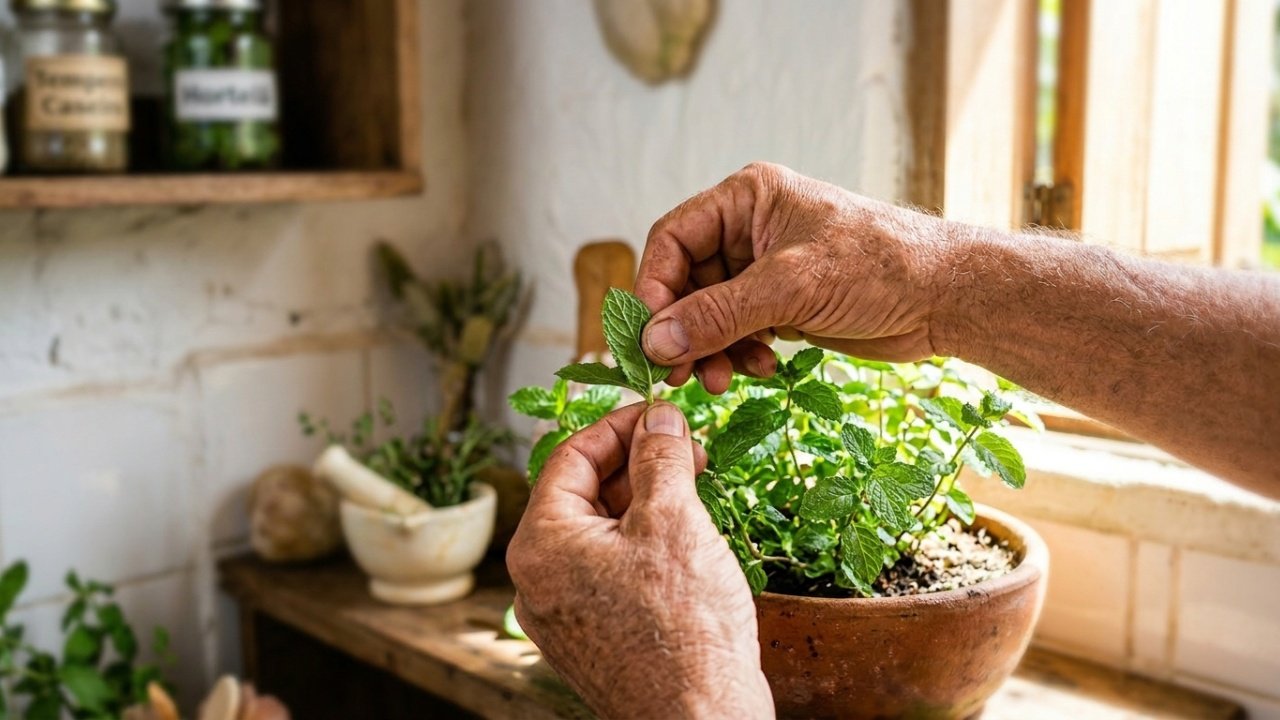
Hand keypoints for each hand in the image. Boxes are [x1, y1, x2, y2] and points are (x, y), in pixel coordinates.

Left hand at [506, 402, 773, 718]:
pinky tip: (685, 536)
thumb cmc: (684, 629)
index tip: (660, 413)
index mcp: (540, 544)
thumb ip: (659, 457)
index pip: (569, 456)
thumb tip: (658, 417)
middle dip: (636, 464)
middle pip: (582, 494)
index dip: (619, 426)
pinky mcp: (593, 636)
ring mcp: (563, 613)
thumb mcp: (673, 520)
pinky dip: (643, 542)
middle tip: (687, 448)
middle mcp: (538, 579)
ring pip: (599, 532)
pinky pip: (609, 570)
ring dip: (644, 502)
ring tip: (694, 486)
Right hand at [636, 162, 957, 392]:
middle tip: (682, 374)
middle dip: (684, 329)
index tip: (650, 337)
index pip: (672, 239)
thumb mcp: (791, 287)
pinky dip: (738, 353)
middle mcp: (749, 228)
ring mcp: (766, 268)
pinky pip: (738, 330)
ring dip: (710, 349)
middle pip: (686, 281)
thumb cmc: (878, 266)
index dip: (655, 288)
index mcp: (747, 198)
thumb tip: (655, 341)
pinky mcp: (783, 303)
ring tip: (723, 380)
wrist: (945, 296)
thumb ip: (719, 314)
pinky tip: (759, 369)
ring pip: (710, 312)